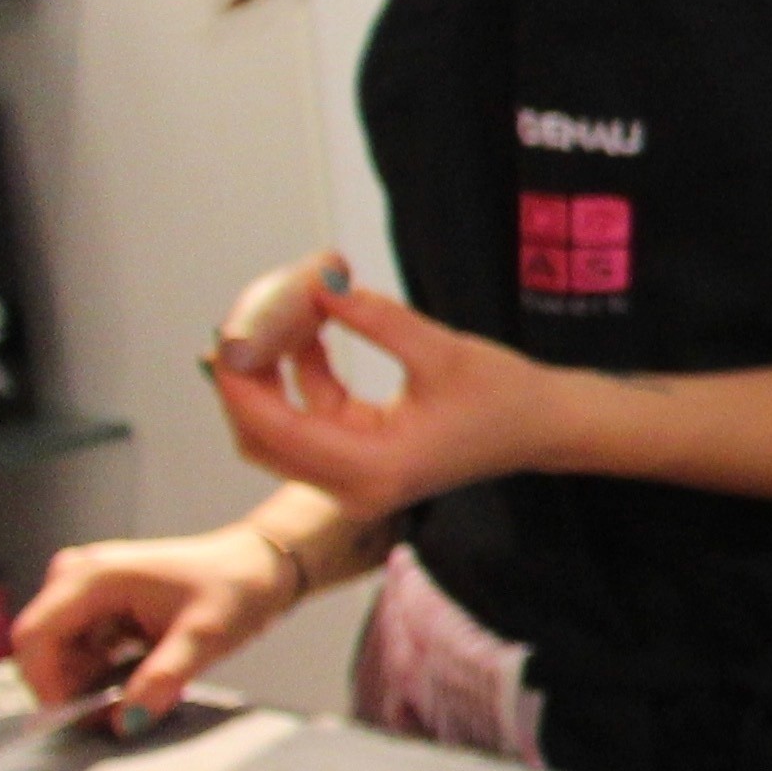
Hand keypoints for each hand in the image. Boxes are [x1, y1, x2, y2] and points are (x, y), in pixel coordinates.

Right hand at [14, 524, 301, 722]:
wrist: (261, 565)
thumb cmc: (237, 589)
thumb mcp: (206, 637)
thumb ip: (163, 678)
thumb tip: (125, 722)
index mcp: (93, 577)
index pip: (34, 636)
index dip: (45, 684)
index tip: (78, 720)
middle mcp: (77, 578)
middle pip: (44, 649)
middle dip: (72, 690)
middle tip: (117, 718)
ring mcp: (86, 591)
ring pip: (62, 654)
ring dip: (90, 685)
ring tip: (139, 697)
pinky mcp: (99, 606)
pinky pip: (82, 650)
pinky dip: (102, 674)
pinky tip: (140, 682)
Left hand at [208, 272, 580, 521]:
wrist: (545, 428)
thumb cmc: (506, 396)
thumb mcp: (442, 350)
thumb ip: (374, 318)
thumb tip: (318, 284)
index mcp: (373, 467)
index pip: (275, 428)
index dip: (239, 380)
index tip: (226, 331)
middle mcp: (355, 486)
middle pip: (259, 438)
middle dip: (245, 379)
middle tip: (243, 321)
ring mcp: (354, 479)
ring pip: (276, 431)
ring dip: (270, 376)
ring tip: (282, 317)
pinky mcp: (360, 463)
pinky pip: (305, 423)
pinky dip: (298, 381)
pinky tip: (309, 336)